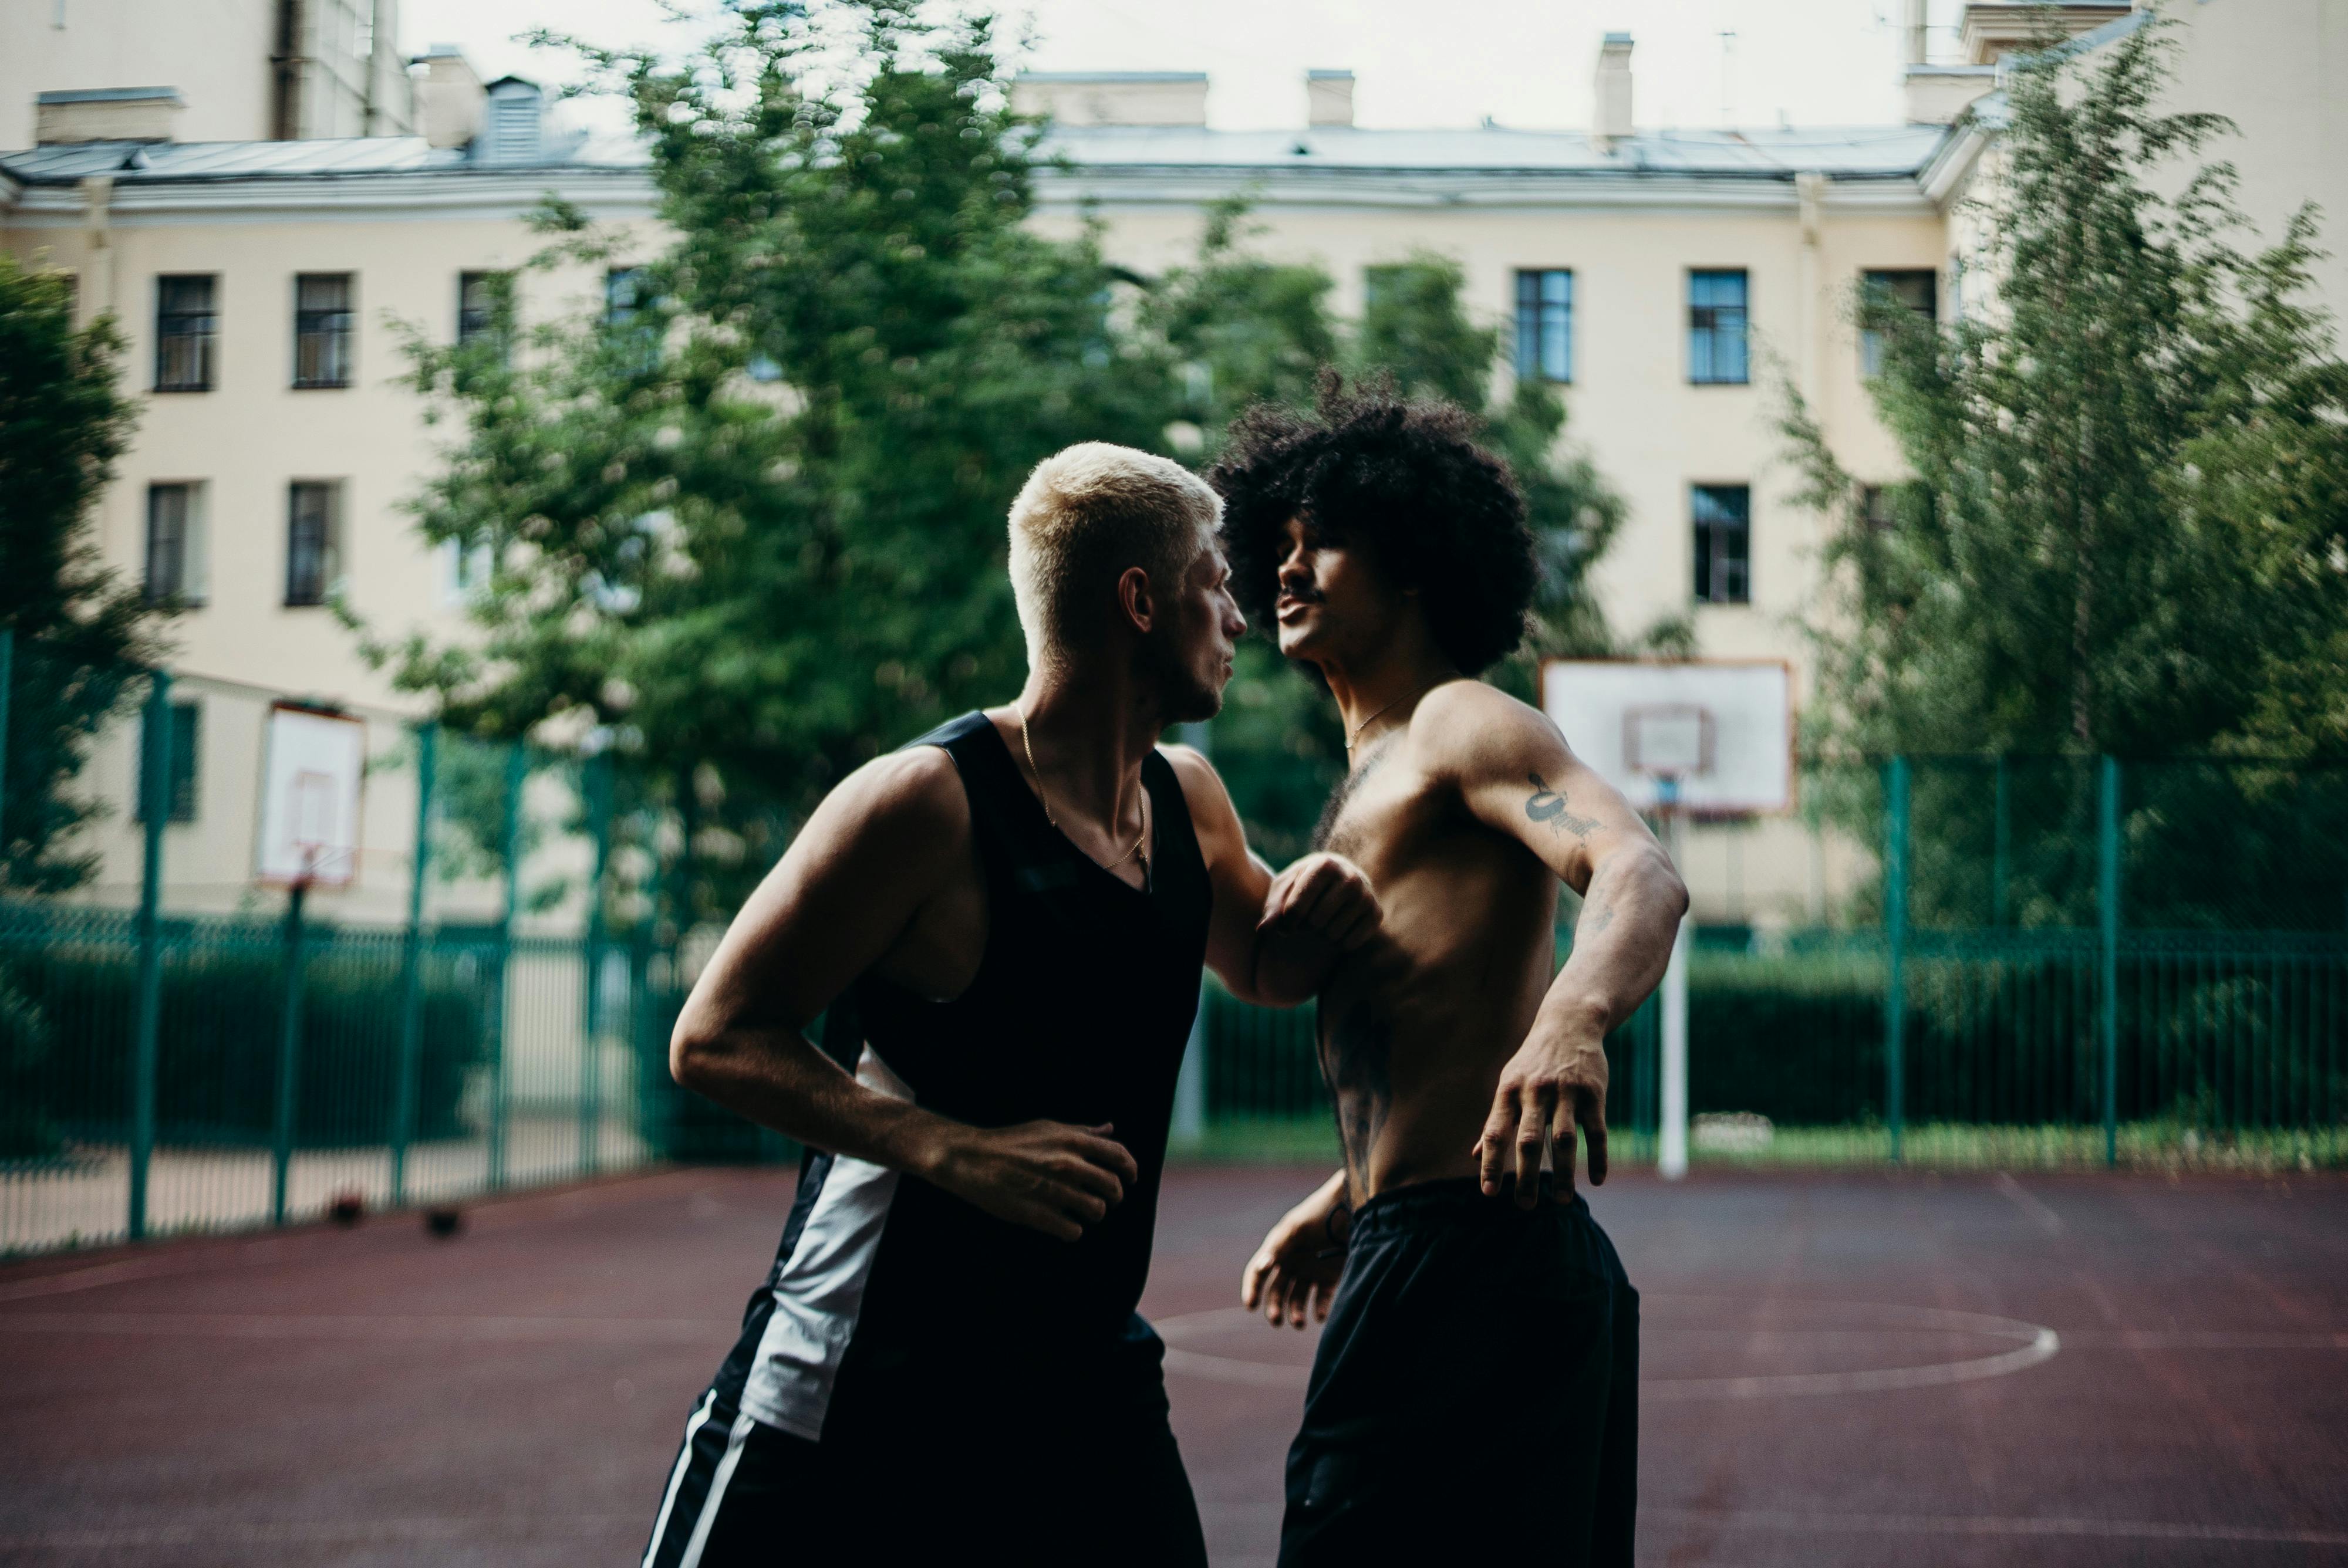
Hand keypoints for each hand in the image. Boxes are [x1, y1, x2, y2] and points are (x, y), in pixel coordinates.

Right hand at [926, 1120, 1139, 1241]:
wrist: (971, 1158)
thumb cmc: (1011, 1141)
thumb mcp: (1047, 1127)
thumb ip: (1081, 1131)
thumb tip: (1110, 1129)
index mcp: (1072, 1141)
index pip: (1119, 1156)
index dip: (1131, 1169)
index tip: (1130, 1178)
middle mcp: (1067, 1164)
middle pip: (1113, 1187)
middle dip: (1114, 1196)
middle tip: (1106, 1199)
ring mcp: (1053, 1191)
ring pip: (1097, 1211)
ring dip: (1093, 1214)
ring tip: (1081, 1212)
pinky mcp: (1038, 1215)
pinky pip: (1073, 1231)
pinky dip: (1072, 1230)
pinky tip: (1063, 1224)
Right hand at [1240, 1180, 1348, 1328]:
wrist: (1353, 1208)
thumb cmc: (1320, 1213)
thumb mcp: (1295, 1227)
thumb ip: (1277, 1247)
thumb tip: (1261, 1267)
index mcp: (1278, 1250)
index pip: (1258, 1273)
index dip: (1252, 1289)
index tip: (1251, 1306)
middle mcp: (1292, 1263)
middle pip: (1277, 1292)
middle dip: (1274, 1307)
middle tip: (1276, 1320)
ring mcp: (1311, 1271)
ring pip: (1297, 1300)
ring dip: (1295, 1313)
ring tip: (1299, 1322)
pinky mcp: (1330, 1277)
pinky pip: (1321, 1299)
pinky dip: (1319, 1310)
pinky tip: (1319, 1315)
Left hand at [1257, 853, 1381, 951]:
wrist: (1341, 878)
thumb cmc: (1305, 884)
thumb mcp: (1285, 887)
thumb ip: (1272, 908)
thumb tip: (1262, 930)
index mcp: (1324, 865)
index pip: (1295, 909)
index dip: (1285, 923)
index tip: (1285, 924)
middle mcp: (1349, 878)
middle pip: (1314, 923)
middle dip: (1305, 927)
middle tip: (1306, 921)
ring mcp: (1366, 895)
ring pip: (1333, 934)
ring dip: (1321, 935)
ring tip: (1321, 922)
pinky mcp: (1376, 913)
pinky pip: (1350, 943)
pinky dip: (1338, 943)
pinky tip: (1336, 928)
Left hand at [1472, 1032, 1608, 1206]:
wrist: (1569, 1023)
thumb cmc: (1533, 1062)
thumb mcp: (1509, 1084)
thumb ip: (1496, 1121)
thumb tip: (1475, 1156)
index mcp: (1509, 1091)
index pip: (1495, 1132)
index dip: (1490, 1163)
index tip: (1489, 1193)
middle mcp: (1535, 1092)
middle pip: (1528, 1140)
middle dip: (1525, 1176)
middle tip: (1525, 1206)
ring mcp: (1566, 1092)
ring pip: (1564, 1140)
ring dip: (1563, 1173)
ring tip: (1560, 1201)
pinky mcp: (1593, 1093)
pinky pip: (1596, 1131)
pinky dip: (1598, 1157)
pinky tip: (1597, 1180)